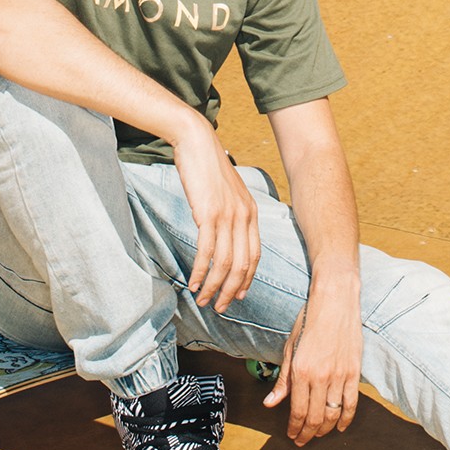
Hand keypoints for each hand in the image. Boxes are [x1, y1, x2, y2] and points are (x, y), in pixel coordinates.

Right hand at [172, 123, 259, 312]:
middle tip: (219, 307)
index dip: (248, 280)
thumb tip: (225, 232)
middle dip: (231, 291)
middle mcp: (244, 217)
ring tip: (203, 300)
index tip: (239, 296)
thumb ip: (230, 212)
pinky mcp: (209, 214)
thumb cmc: (207, 168)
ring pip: (225, 263)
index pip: (255, 255)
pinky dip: (201, 271)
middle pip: (243, 265)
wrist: (196, 142)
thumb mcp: (227, 192)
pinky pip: (208, 252)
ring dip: (214, 286)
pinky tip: (193, 283)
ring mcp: (228, 216)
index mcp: (251, 213)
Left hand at [262, 281, 362, 445]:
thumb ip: (282, 380)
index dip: (294, 427)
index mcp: (300, 371)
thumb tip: (271, 403)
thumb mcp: (290, 349)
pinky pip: (351, 403)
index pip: (297, 410)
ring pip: (333, 414)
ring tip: (318, 435)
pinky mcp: (354, 372)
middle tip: (302, 441)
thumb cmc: (309, 321)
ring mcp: (339, 376)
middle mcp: (320, 377)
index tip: (291, 435)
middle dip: (307, 434)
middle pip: (315, 417)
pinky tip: (340, 427)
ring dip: (325, 430)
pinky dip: (346, 419)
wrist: (335, 303)